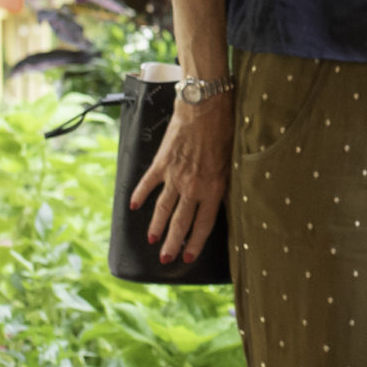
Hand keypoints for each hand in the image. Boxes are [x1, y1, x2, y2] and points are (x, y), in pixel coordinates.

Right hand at [130, 92, 233, 263]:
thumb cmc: (224, 130)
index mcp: (214, 188)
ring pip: (163, 208)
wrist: (204, 107)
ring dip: (157, 226)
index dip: (195, 242)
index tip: (188, 257)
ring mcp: (175, 176)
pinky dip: (139, 195)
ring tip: (152, 240)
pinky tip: (133, 206)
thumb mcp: (233, 161)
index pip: (204, 224)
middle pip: (181, 222)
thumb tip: (228, 202)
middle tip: (166, 259)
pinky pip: (147, 183)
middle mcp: (193, 187)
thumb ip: (227, 184)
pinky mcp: (161, 163)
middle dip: (173, 243)